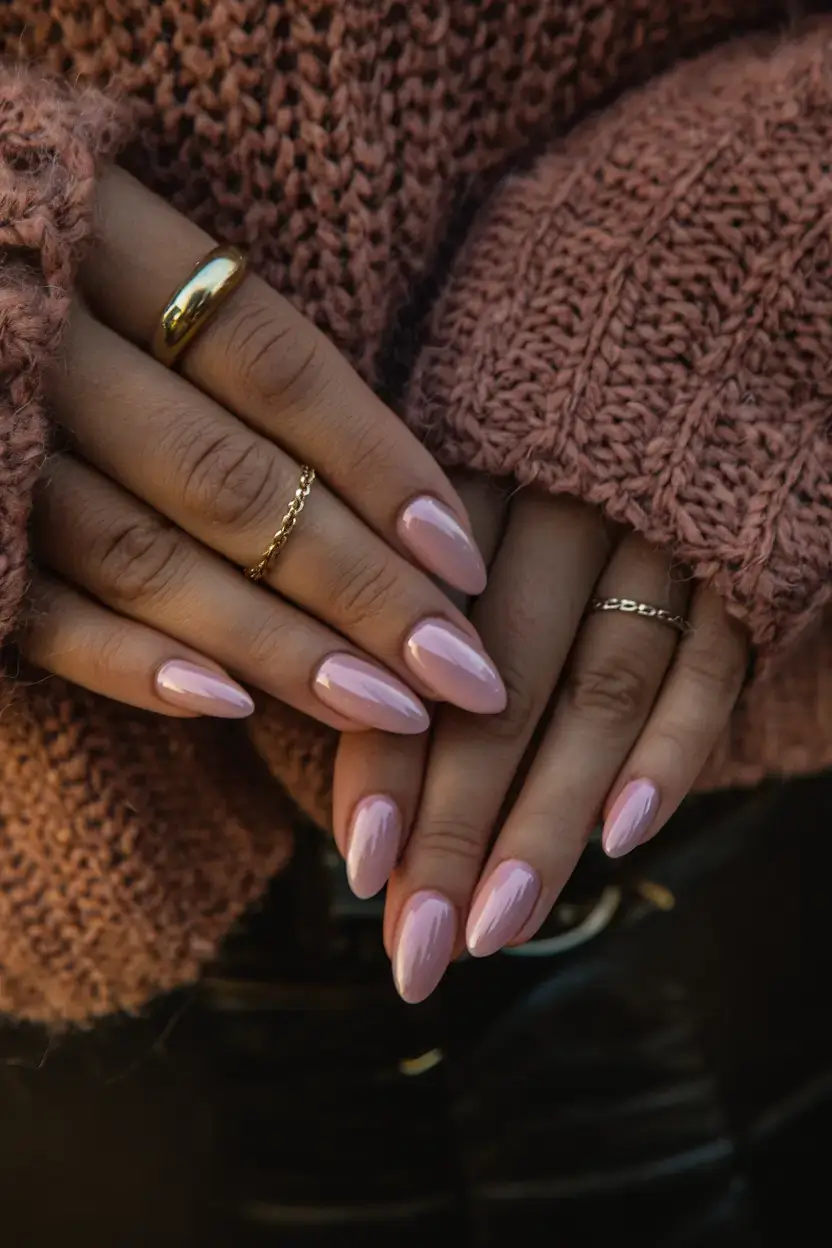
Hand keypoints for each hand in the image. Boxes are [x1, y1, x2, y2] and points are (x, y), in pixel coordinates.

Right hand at [21, 169, 504, 731]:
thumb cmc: (18, 240)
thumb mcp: (106, 218)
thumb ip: (216, 315)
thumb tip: (381, 467)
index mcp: (94, 236)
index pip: (275, 365)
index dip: (379, 465)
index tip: (466, 561)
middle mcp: (37, 340)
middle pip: (229, 481)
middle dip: (358, 588)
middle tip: (460, 672)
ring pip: (142, 558)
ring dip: (271, 644)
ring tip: (382, 708)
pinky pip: (33, 608)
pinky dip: (124, 661)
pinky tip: (226, 706)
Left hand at [333, 477, 748, 1001]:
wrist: (683, 345)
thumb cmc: (531, 434)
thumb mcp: (450, 475)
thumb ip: (400, 586)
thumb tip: (355, 749)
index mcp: (462, 483)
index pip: (414, 645)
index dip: (388, 761)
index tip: (362, 869)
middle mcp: (556, 502)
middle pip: (500, 686)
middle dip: (457, 826)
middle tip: (420, 948)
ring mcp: (657, 527)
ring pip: (599, 689)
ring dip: (550, 817)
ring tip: (501, 925)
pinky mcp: (739, 551)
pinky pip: (711, 662)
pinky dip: (671, 750)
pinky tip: (625, 839)